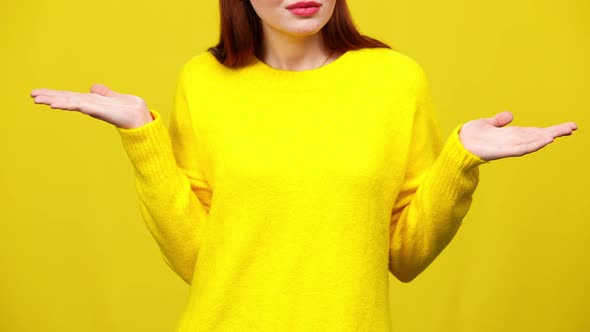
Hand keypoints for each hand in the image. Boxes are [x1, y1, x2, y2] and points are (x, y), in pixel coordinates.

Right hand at [30, 84, 152, 128]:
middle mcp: (92, 105)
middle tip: (32, 95)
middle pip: (68, 99)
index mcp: (93, 102)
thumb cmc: (131, 111)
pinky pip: (82, 106)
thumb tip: (92, 87)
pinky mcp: (101, 111)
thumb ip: (105, 93)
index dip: (56, 94)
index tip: (39, 93)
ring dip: (55, 100)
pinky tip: (58, 105)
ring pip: (72, 102)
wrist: (143, 119)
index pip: (72, 96)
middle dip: (50, 97)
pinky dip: (70, 104)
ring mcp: (95, 108)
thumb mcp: (116, 98)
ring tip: (39, 100)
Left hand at [459, 111, 577, 160]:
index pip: (535, 131)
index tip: (567, 126)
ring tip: (560, 134)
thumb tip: (510, 115)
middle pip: (537, 136)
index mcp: (511, 135)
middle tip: (573, 127)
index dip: (550, 129)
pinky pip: (520, 148)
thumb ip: (498, 121)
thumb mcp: (486, 124)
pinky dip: (532, 145)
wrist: (457, 144)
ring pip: (531, 142)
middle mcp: (513, 141)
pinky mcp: (501, 151)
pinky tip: (544, 141)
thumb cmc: (470, 136)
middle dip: (555, 132)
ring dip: (545, 138)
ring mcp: (508, 147)